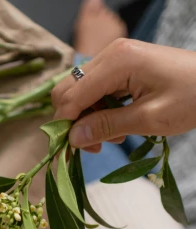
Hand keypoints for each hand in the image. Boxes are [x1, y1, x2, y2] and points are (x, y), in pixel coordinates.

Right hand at [51, 39, 195, 151]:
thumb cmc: (191, 98)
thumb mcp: (149, 119)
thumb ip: (108, 126)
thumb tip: (73, 138)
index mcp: (117, 62)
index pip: (71, 97)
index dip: (64, 127)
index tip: (67, 155)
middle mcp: (110, 54)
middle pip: (69, 91)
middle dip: (73, 122)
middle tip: (92, 148)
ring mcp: (115, 58)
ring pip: (79, 92)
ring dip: (87, 119)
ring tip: (110, 139)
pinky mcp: (120, 65)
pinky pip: (95, 90)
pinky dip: (98, 111)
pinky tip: (116, 125)